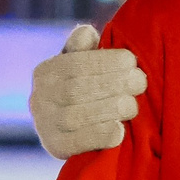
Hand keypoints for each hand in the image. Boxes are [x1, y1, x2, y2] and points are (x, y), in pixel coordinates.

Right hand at [32, 25, 146, 155]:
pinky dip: (99, 136)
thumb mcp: (83, 65)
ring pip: (74, 116)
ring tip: (132, 106)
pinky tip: (120, 131)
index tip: (132, 61)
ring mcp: (44, 125)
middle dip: (112, 84)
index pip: (73, 63)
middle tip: (140, 82)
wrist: (77, 131)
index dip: (104, 61)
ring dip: (108, 109)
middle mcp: (39, 98)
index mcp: (46, 72)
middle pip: (75, 89)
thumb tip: (86, 31)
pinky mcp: (55, 148)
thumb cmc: (89, 88)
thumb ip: (84, 49)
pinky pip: (75, 143)